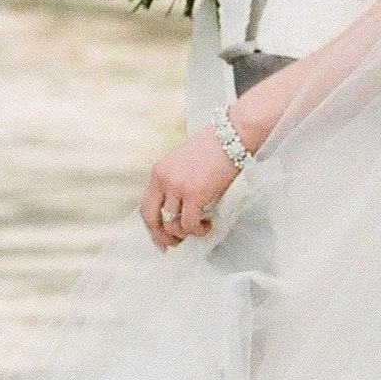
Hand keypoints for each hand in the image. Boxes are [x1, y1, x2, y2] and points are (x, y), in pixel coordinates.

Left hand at [141, 124, 242, 249]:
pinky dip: (198, 230)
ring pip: (172, 224)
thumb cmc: (216, 146)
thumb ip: (177, 182)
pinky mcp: (195, 194)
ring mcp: (178, 187)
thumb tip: (180, 208)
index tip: (161, 238)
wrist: (233, 134)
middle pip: (152, 218)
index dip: (152, 226)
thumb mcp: (185, 162)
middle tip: (174, 245)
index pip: (146, 206)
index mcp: (159, 171)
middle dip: (162, 236)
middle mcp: (164, 180)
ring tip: (200, 229)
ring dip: (185, 233)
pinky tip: (208, 225)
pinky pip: (190, 223)